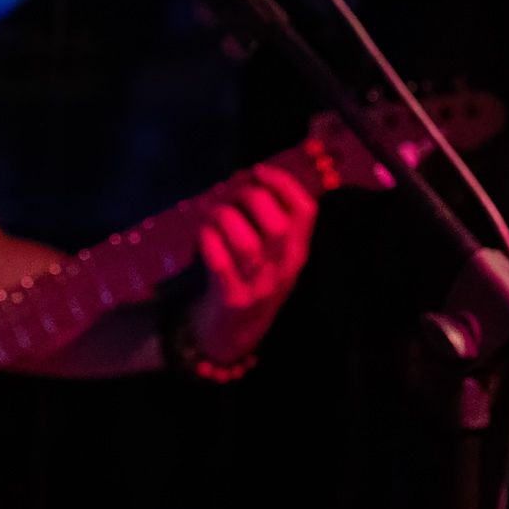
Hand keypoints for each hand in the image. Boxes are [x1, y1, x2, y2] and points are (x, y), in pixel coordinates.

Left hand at [184, 170, 317, 367]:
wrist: (231, 337)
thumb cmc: (247, 281)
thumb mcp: (269, 254)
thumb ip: (266, 220)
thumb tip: (250, 177)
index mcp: (297, 252)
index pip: (306, 211)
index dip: (283, 183)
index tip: (259, 171)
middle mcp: (284, 270)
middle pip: (277, 225)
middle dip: (251, 199)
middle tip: (231, 197)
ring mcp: (259, 287)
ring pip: (247, 244)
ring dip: (224, 219)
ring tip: (212, 216)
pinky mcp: (232, 300)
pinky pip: (219, 263)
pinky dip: (208, 241)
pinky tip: (202, 236)